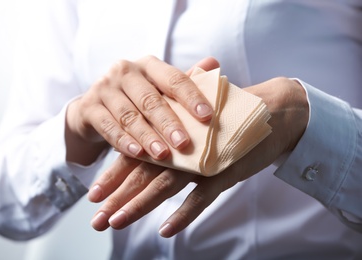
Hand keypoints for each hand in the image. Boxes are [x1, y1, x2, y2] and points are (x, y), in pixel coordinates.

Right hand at [65, 56, 216, 164]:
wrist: (96, 109)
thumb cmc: (137, 100)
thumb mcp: (159, 90)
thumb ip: (183, 83)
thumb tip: (214, 62)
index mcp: (149, 65)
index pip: (173, 78)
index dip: (191, 97)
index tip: (207, 117)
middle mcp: (125, 71)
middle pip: (150, 99)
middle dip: (168, 123)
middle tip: (184, 144)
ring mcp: (104, 88)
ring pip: (129, 115)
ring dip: (147, 136)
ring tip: (162, 155)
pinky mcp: (89, 107)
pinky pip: (108, 126)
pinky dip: (123, 141)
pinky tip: (137, 154)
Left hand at [89, 72, 308, 237]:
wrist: (272, 109)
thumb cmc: (230, 113)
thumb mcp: (197, 115)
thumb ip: (173, 122)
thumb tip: (149, 137)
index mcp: (171, 130)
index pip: (135, 154)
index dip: (113, 175)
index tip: (93, 195)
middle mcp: (182, 145)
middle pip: (142, 174)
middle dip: (117, 197)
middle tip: (96, 220)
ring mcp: (202, 159)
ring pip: (164, 186)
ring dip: (139, 205)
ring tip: (116, 222)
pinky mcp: (224, 170)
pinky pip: (201, 196)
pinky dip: (184, 213)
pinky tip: (165, 230)